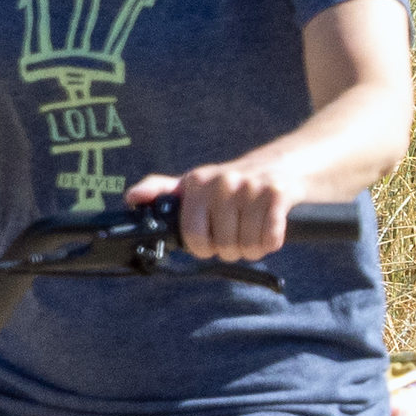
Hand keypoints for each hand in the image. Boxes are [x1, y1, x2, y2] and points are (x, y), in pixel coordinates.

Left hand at [136, 162, 295, 260]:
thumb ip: (162, 191)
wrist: (284, 166)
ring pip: (248, 245)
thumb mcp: (196, 185)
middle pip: (223, 246)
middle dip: (233, 250)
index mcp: (197, 182)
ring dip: (254, 248)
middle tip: (237, 235)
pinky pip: (270, 238)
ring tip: (254, 233)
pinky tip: (271, 230)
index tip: (212, 240)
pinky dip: (272, 242)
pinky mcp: (277, 193)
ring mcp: (251, 187)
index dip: (204, 248)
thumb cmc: (234, 184)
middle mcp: (222, 182)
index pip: (193, 237)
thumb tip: (131, 198)